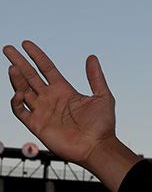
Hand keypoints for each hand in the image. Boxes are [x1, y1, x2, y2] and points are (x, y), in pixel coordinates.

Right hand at [5, 41, 137, 191]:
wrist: (97, 147)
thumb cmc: (103, 125)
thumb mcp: (103, 96)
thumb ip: (95, 77)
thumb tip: (92, 56)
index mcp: (64, 90)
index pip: (46, 68)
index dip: (36, 56)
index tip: (26, 44)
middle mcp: (51, 99)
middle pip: (30, 76)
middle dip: (19, 62)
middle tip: (7, 48)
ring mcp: (42, 111)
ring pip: (23, 90)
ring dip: (16, 79)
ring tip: (13, 68)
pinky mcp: (37, 125)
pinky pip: (21, 111)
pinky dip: (16, 101)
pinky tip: (20, 93)